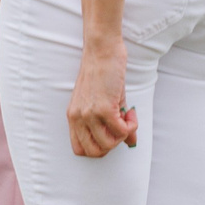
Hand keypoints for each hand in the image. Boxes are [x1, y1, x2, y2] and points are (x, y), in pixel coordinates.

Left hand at [68, 40, 137, 156]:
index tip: (111, 135)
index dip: (99, 148)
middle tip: (120, 128)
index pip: (80, 149)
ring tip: (126, 116)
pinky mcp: (103, 108)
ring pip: (109, 144)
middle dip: (113, 145)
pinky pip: (121, 131)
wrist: (101, 51)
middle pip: (94, 152)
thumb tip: (131, 143)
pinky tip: (130, 111)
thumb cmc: (102, 74)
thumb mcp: (105, 102)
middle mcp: (78, 118)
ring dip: (123, 134)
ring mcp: (89, 114)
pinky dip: (131, 125)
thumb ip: (113, 124)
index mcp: (73, 117)